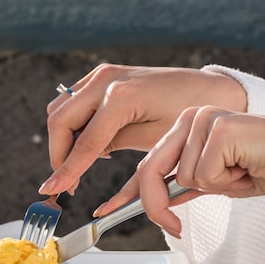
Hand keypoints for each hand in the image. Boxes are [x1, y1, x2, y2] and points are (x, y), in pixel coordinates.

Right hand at [38, 64, 246, 195]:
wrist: (213, 89)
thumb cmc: (190, 113)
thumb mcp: (153, 138)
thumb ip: (112, 144)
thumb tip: (81, 158)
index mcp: (121, 97)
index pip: (84, 142)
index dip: (66, 170)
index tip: (51, 189)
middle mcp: (106, 80)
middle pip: (60, 121)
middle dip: (58, 154)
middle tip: (67, 181)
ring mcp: (102, 74)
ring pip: (59, 109)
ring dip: (63, 137)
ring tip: (81, 162)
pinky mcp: (104, 74)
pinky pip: (71, 99)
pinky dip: (73, 122)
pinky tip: (91, 140)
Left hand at [95, 107, 264, 237]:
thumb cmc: (264, 165)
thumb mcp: (216, 182)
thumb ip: (185, 187)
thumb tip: (157, 202)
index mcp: (183, 130)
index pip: (147, 164)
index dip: (126, 192)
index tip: (104, 212)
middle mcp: (187, 119)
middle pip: (151, 169)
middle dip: (156, 205)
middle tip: (173, 227)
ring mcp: (201, 120)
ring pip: (183, 176)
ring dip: (214, 186)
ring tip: (239, 172)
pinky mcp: (217, 128)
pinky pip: (204, 174)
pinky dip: (226, 181)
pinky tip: (245, 166)